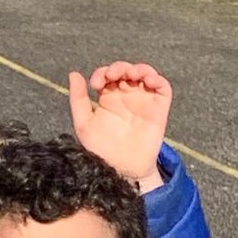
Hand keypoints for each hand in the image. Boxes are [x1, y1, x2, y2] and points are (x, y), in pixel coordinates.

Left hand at [68, 62, 171, 192]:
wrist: (122, 169)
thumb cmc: (102, 150)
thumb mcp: (84, 124)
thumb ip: (78, 99)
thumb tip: (74, 74)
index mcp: (109, 98)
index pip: (107, 75)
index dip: (102, 73)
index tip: (96, 84)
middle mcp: (127, 96)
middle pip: (125, 71)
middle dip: (118, 68)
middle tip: (112, 76)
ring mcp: (143, 101)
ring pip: (145, 74)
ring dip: (138, 68)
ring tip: (130, 75)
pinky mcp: (159, 109)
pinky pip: (163, 88)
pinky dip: (157, 79)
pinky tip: (147, 80)